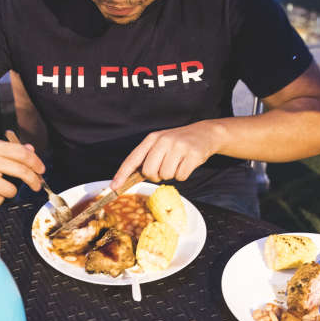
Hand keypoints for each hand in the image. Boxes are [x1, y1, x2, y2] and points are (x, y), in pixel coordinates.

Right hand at [0, 136, 44, 205]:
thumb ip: (13, 148)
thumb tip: (32, 152)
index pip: (22, 154)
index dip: (36, 162)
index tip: (41, 170)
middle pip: (21, 172)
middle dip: (34, 181)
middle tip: (36, 185)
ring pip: (10, 190)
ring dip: (12, 191)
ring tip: (4, 185)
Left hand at [111, 121, 225, 189]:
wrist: (205, 133)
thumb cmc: (179, 142)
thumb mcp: (160, 143)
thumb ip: (147, 157)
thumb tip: (132, 177)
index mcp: (152, 138)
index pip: (133, 159)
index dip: (122, 174)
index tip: (114, 187)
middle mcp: (163, 141)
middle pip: (149, 172)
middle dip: (156, 176)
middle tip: (164, 168)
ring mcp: (178, 147)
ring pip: (166, 176)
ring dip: (172, 174)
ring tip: (178, 162)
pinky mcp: (192, 154)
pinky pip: (180, 177)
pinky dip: (183, 175)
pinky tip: (186, 163)